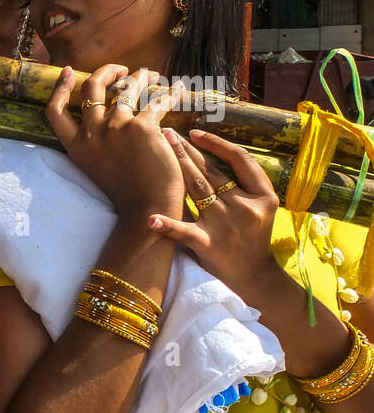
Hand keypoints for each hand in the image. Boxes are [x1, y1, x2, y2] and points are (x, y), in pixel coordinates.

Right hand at [44, 65, 186, 220]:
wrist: (147, 209)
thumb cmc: (126, 192)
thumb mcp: (96, 167)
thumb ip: (95, 143)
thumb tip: (106, 114)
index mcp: (77, 146)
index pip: (54, 111)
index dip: (59, 88)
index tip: (68, 72)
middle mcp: (92, 133)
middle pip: (92, 88)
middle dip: (107, 71)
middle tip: (122, 69)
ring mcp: (116, 128)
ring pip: (127, 87)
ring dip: (141, 76)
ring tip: (152, 75)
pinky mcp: (143, 128)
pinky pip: (158, 101)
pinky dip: (171, 92)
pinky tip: (179, 90)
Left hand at [147, 129, 281, 298]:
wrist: (254, 278)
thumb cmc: (251, 239)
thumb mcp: (258, 208)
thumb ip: (241, 186)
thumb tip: (211, 155)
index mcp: (263, 195)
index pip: (240, 160)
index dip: (216, 144)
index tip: (196, 133)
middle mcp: (246, 206)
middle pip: (212, 172)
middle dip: (187, 151)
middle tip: (167, 133)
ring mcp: (227, 226)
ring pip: (196, 190)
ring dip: (176, 168)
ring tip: (158, 151)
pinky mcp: (209, 244)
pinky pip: (184, 230)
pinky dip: (167, 224)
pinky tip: (150, 217)